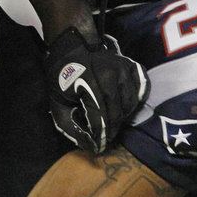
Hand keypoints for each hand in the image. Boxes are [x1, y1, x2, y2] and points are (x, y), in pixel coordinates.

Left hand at [45, 28, 148, 153]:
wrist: (72, 50)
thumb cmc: (63, 78)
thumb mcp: (56, 102)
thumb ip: (68, 125)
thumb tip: (87, 145)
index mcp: (88, 81)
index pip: (99, 116)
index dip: (100, 135)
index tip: (99, 147)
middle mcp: (109, 73)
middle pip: (116, 112)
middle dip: (111, 129)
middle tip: (106, 137)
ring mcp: (123, 68)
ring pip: (130, 104)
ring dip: (122, 116)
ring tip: (112, 120)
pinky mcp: (131, 65)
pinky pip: (140, 91)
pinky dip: (133, 102)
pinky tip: (122, 106)